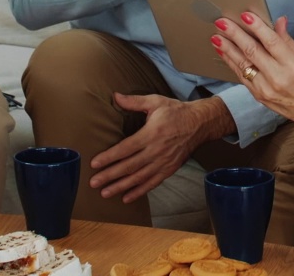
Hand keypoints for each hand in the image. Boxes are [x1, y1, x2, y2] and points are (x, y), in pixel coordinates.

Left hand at [90, 94, 231, 202]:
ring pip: (139, 177)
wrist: (200, 123)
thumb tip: (115, 96)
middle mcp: (157, 150)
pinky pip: (152, 183)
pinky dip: (139, 191)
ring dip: (121, 186)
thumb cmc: (176, 111)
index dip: (109, 157)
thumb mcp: (155, 101)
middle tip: (94, 182)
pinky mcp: (169, 169)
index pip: (126, 148)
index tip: (95, 163)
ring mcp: (164, 162)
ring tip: (105, 192)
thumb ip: (134, 101)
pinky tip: (126, 197)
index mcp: (152, 133)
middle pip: (130, 166)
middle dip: (110, 175)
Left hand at [214, 14, 293, 127]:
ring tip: (216, 36)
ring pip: (243, 64)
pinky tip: (224, 52)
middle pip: (252, 52)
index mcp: (293, 64)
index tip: (245, 15)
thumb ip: (287, 39)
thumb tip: (278, 20)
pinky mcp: (258, 96)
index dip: (257, 27)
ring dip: (227, 49)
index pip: (272, 42)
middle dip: (235, 35)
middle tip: (222, 22)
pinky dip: (231, 62)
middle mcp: (278, 78)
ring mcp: (266, 89)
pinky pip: (241, 76)